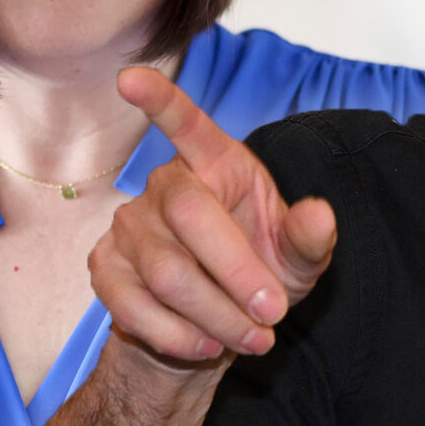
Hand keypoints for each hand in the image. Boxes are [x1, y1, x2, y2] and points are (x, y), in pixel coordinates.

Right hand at [95, 67, 336, 365]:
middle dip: (238, 274)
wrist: (215, 327)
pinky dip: (178, 336)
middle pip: (190, 216)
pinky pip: (135, 306)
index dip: (159, 100)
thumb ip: (309, 239)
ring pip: (168, 274)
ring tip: (252, 339)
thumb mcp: (298, 260)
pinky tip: (206, 346)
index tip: (129, 79)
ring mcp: (128, 226)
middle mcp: (164, 186)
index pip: (186, 123)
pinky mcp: (104, 268)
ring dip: (217, 317)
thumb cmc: (260, 276)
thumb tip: (320, 215)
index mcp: (214, 164)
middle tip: (273, 315)